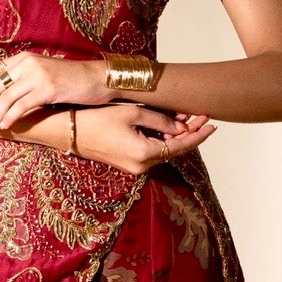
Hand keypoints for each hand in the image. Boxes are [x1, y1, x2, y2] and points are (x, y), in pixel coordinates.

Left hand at [0, 50, 106, 133]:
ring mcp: (37, 75)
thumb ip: (20, 81)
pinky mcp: (48, 88)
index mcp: (21, 59)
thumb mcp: (40, 75)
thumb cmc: (68, 80)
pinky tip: (4, 126)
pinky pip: (22, 105)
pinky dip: (10, 117)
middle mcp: (26, 64)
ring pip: (5, 97)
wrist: (96, 78)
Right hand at [70, 102, 215, 176]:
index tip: (212, 124)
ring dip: (176, 136)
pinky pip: (152, 152)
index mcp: (144, 154)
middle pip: (174, 150)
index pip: (180, 147)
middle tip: (202, 116)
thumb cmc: (97, 119)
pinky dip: (162, 140)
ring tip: (188, 117)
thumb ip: (160, 121)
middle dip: (189, 133)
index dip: (198, 136)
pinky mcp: (127, 164)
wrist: (69, 132)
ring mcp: (134, 167)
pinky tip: (169, 127)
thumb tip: (180, 127)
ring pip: (164, 151)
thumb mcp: (133, 113)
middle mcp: (141, 166)